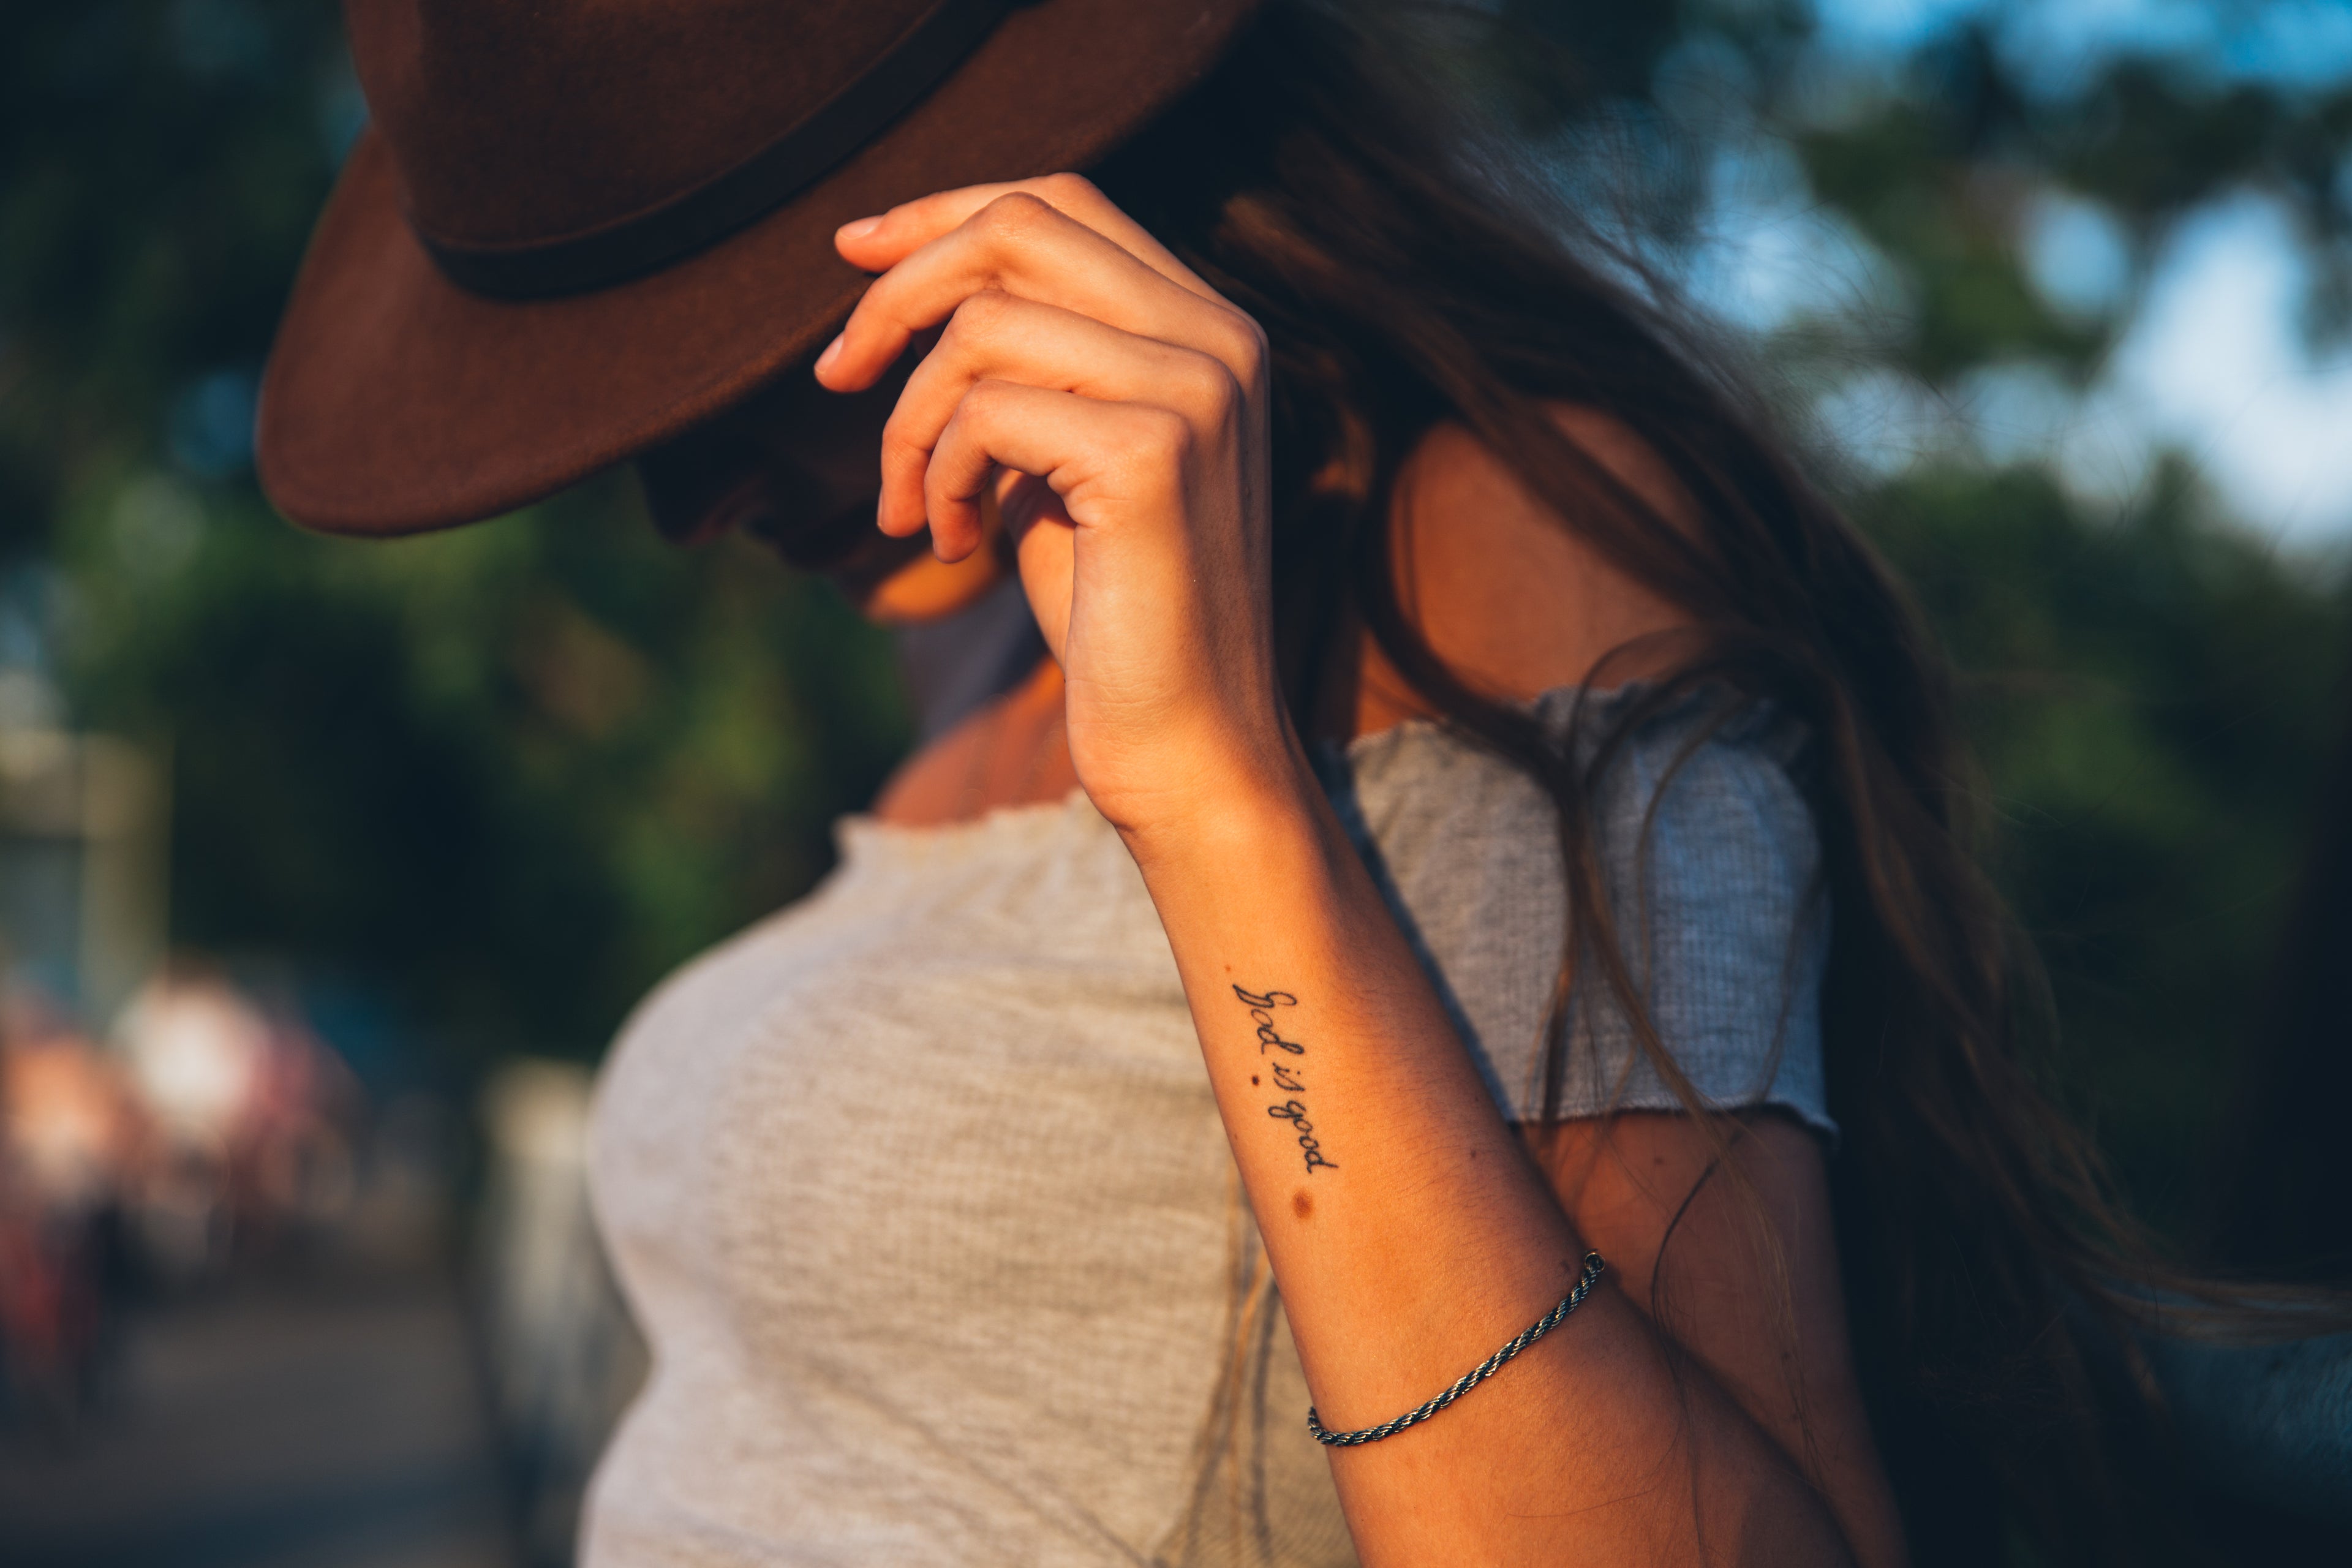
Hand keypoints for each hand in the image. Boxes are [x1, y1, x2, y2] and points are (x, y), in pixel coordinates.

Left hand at [815, 175, 1300, 838]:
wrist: (1188, 742)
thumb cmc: (1116, 611)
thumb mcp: (1064, 459)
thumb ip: (1027, 366)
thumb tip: (899, 271)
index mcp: (1211, 329)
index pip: (1063, 204)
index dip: (945, 213)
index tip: (853, 254)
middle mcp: (1220, 340)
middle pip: (1020, 229)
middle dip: (900, 290)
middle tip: (836, 375)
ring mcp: (1196, 391)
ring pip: (984, 324)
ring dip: (911, 420)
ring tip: (914, 508)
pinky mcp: (1151, 455)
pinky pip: (984, 412)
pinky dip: (938, 475)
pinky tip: (958, 545)